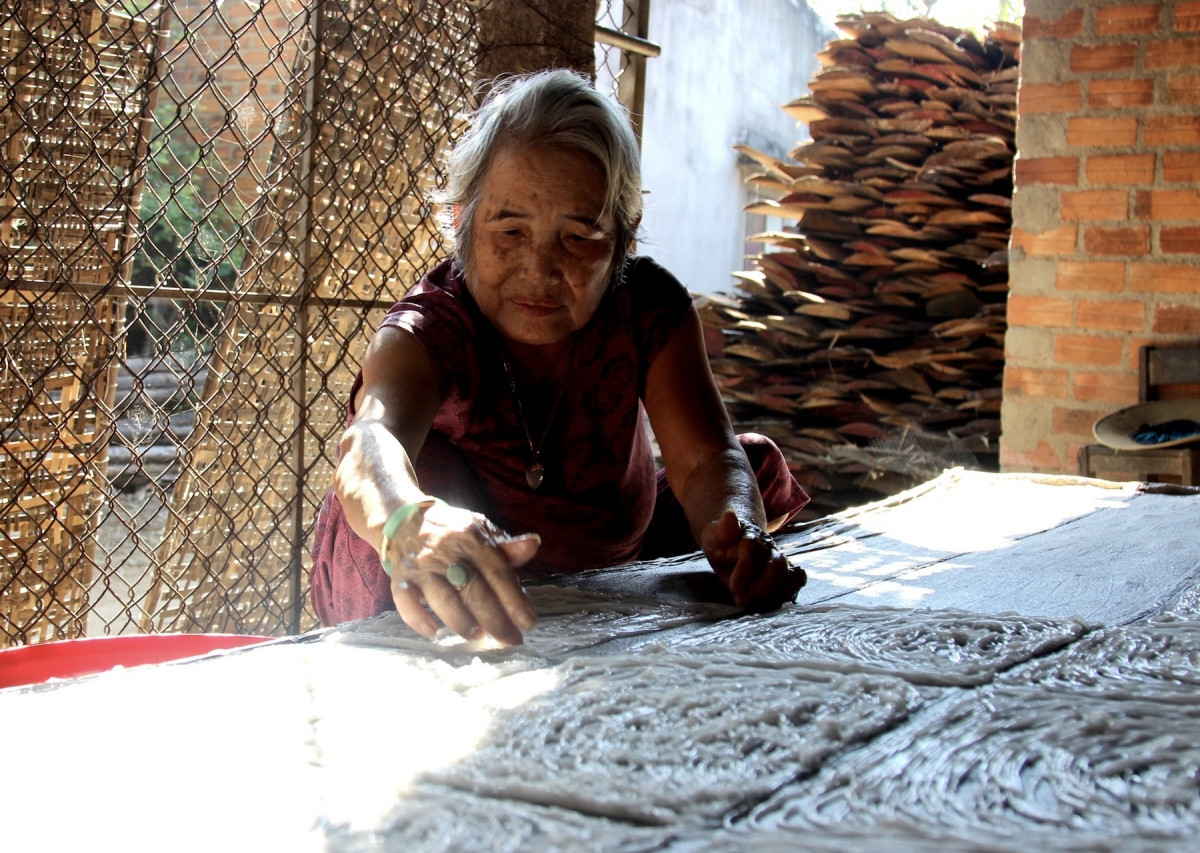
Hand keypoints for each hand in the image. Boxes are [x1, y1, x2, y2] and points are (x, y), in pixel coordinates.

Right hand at [384, 501, 539, 644]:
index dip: (515, 599)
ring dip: (461, 620)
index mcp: (472, 539)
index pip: (498, 572)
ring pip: (442, 598)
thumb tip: (533, 545)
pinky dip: (417, 618)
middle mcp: (447, 551)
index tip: (527, 622)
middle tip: (509, 640)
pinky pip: (404, 601)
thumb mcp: (481, 533)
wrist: (406, 521)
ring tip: (477, 635)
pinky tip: (432, 632)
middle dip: (495, 620)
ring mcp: (422, 566)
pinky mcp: (400, 578)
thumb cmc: (453, 534)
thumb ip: (507, 547)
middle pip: (474, 590)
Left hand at [701, 509, 804, 611]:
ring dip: (776, 594)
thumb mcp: (713, 536)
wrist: (732, 543)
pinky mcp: (785, 574)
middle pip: (778, 565)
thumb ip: (722, 530)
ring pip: (790, 575)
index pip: (753, 549)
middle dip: (762, 587)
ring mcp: (778, 561)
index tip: (734, 588)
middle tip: (742, 600)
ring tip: (756, 606)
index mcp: (750, 537)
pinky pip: (797, 580)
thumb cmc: (721, 543)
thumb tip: (730, 515)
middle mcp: (769, 548)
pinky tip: (770, 603)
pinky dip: (789, 593)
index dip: (745, 569)